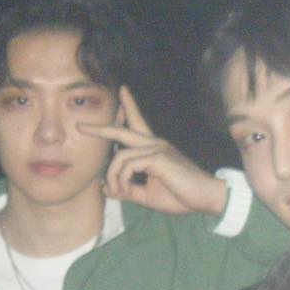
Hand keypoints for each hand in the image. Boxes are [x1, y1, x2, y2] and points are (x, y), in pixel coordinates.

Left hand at [80, 85, 226, 215]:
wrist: (208, 198)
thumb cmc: (181, 196)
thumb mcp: (148, 195)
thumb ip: (128, 190)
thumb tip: (107, 189)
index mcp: (154, 149)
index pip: (138, 123)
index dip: (129, 107)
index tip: (122, 91)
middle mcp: (155, 144)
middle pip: (122, 131)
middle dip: (100, 129)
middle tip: (81, 127)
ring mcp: (157, 149)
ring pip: (120, 157)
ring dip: (113, 177)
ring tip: (118, 192)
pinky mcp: (159, 158)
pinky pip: (128, 165)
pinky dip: (122, 180)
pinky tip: (126, 190)